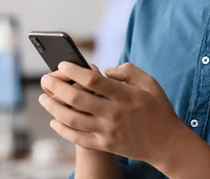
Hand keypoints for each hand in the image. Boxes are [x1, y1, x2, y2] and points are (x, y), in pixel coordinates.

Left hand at [39, 62, 184, 164]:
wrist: (167, 143)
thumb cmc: (158, 108)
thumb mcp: (150, 82)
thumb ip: (128, 70)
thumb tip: (104, 70)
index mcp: (125, 95)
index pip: (93, 80)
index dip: (74, 71)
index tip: (62, 64)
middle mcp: (114, 114)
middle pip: (77, 99)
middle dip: (56, 87)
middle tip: (44, 79)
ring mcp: (108, 131)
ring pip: (72, 119)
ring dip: (53, 108)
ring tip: (43, 98)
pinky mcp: (105, 145)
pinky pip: (78, 138)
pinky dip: (62, 129)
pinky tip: (54, 120)